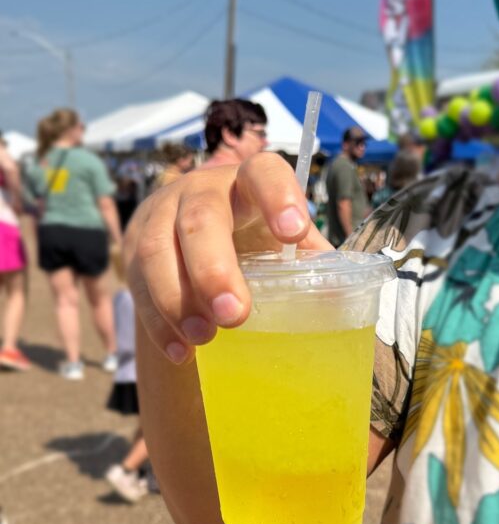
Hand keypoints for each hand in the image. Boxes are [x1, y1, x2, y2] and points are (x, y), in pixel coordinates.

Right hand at [124, 153, 330, 362]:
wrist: (190, 230)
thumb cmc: (253, 237)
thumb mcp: (283, 240)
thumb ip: (310, 261)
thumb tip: (340, 300)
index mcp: (249, 183)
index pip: (264, 172)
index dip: (278, 196)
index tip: (293, 232)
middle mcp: (201, 190)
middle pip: (200, 218)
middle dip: (214, 268)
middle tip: (234, 314)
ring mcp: (161, 214)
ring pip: (158, 249)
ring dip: (178, 298)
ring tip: (203, 336)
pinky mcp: (134, 247)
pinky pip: (137, 282)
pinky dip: (158, 321)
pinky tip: (181, 350)